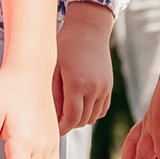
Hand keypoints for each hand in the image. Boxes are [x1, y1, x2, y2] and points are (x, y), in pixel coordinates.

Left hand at [52, 3, 115, 131]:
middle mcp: (93, 88)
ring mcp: (104, 88)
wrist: (88, 30)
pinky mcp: (109, 86)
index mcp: (77, 84)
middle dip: (69, 124)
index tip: (52, 128)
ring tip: (67, 114)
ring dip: (80, 119)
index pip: (71, 118)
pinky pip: (101, 110)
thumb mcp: (53, 67)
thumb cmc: (66, 46)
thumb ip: (53, 93)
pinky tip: (80, 107)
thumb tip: (50, 117)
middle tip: (57, 122)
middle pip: (82, 120)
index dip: (61, 127)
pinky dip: (91, 113)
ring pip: (93, 117)